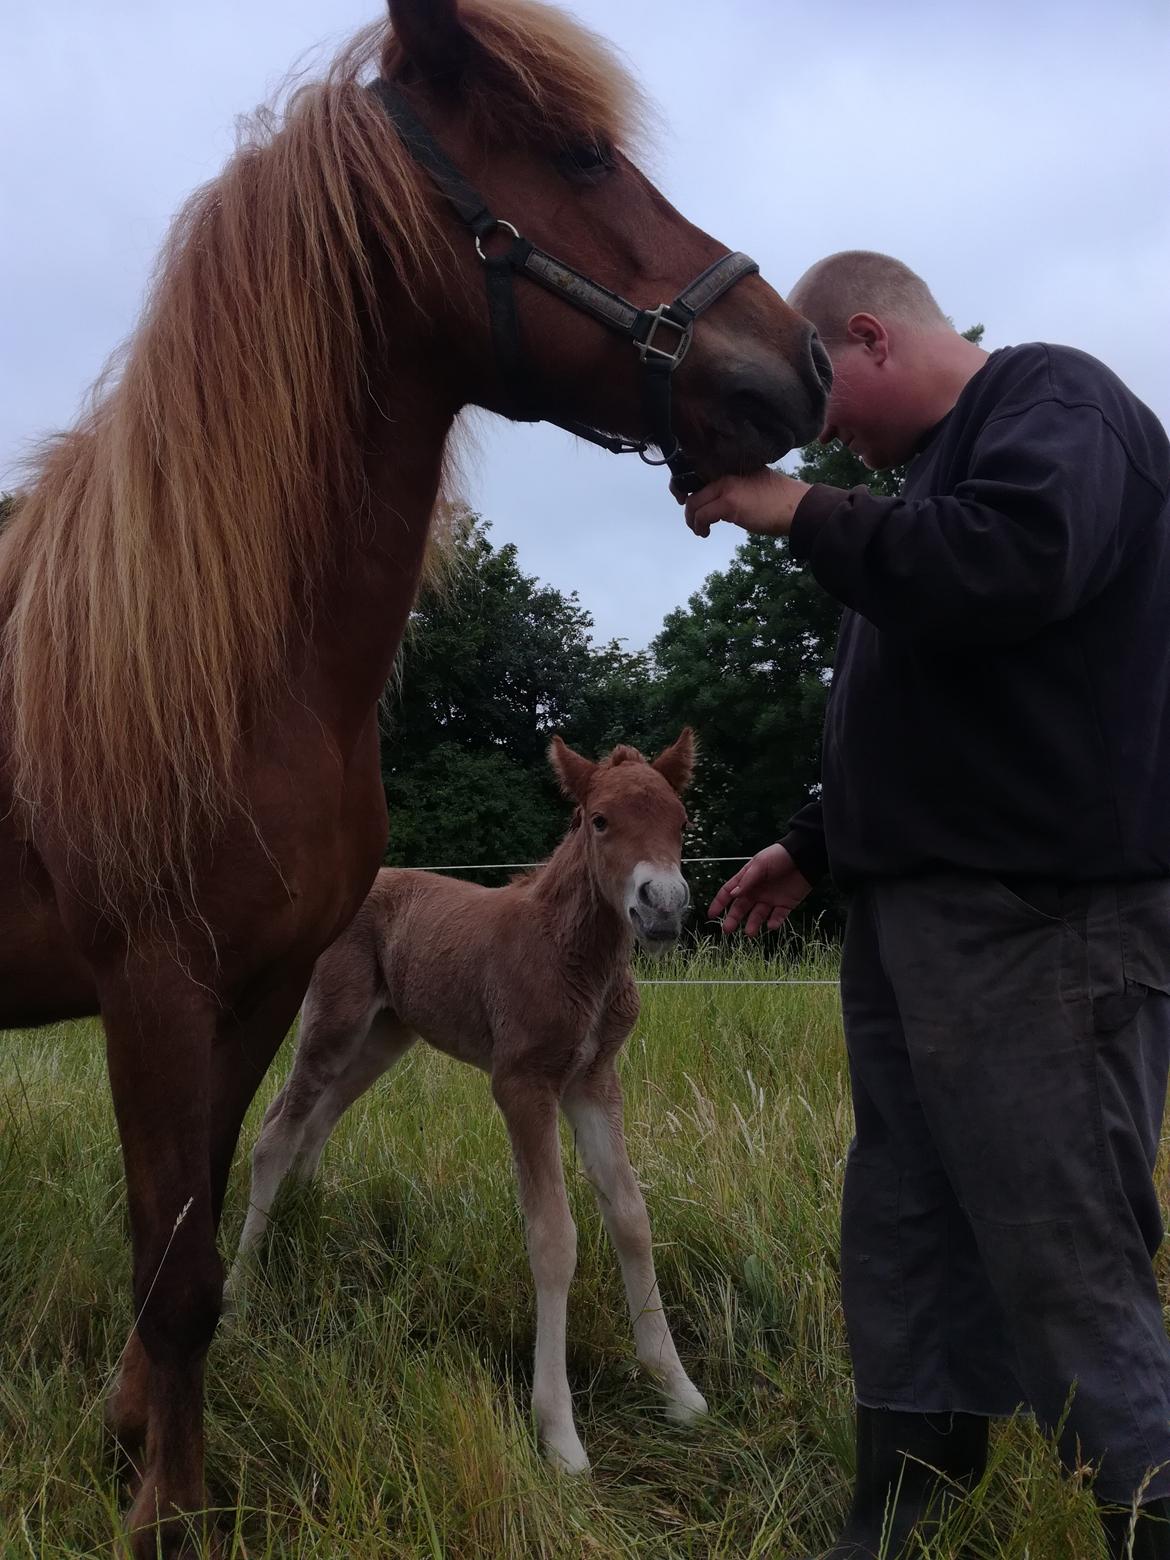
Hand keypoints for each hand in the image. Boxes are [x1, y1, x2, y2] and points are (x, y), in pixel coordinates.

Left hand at [675, 468, 810, 538]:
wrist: (797, 506)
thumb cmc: (780, 500)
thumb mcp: (752, 487)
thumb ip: (734, 489)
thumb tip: (717, 504)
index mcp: (731, 468)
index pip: (698, 471)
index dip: (684, 486)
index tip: (683, 499)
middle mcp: (726, 473)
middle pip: (691, 489)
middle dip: (687, 507)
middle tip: (693, 520)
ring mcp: (727, 486)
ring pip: (693, 504)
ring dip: (692, 521)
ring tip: (700, 530)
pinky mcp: (729, 503)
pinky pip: (702, 515)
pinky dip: (699, 526)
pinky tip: (705, 533)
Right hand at [709, 843, 812, 935]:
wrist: (804, 857)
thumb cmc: (779, 856)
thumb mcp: (760, 864)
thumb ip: (747, 880)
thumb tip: (734, 894)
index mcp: (747, 880)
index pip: (729, 893)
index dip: (719, 903)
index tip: (711, 915)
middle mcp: (757, 891)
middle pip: (741, 908)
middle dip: (733, 919)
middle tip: (727, 931)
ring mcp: (770, 899)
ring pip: (758, 916)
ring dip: (752, 925)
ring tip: (750, 933)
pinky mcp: (786, 905)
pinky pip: (777, 917)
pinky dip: (774, 923)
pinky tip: (771, 925)